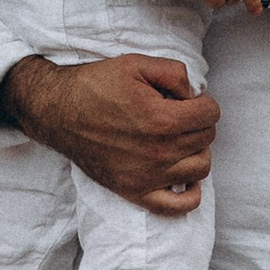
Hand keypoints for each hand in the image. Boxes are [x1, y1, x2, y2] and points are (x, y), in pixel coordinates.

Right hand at [2, 53, 218, 211]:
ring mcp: (148, 176)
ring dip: (196, 150)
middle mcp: (159, 152)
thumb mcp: (135, 64)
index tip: (184, 99)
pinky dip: (189, 193)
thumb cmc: (95, 86)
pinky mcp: (135, 192)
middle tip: (176, 114)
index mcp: (162, 120)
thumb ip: (174, 72)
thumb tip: (194, 93)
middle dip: (197, 122)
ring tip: (178, 139)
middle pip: (206, 138)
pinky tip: (181, 174)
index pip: (210, 114)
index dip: (201, 101)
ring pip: (201, 168)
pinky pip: (179, 206)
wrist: (58, 113)